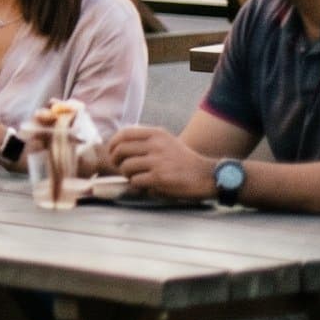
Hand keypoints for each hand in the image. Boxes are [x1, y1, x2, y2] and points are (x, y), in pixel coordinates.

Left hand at [102, 126, 221, 200]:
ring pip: (126, 167)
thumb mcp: (166, 141)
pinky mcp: (159, 178)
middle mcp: (156, 145)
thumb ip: (145, 140)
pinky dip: (138, 185)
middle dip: (116, 161)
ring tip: (136, 177)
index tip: (112, 152)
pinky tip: (147, 186)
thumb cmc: (184, 160)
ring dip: (128, 175)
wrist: (207, 176)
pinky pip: (136, 182)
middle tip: (120, 167)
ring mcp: (157, 161)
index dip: (113, 143)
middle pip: (121, 150)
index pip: (124, 133)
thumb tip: (118, 144)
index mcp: (156, 134)